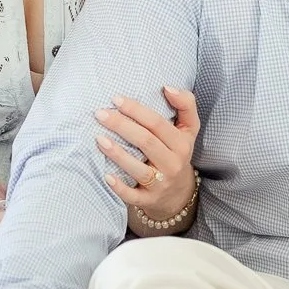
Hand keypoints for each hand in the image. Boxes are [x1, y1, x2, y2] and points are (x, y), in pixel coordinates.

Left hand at [95, 87, 200, 225]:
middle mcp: (173, 164)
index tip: (115, 99)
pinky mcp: (149, 200)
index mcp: (181, 143)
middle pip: (146, 142)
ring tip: (99, 139)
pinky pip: (133, 196)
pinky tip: (106, 175)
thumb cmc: (176, 152)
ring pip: (138, 169)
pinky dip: (119, 187)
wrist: (178, 192)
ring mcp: (161, 184)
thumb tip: (169, 87)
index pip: (157, 124)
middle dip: (122, 126)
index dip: (136, 110)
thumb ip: (185, 104)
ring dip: (118, 154)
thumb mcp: (189, 128)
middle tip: (100, 114)